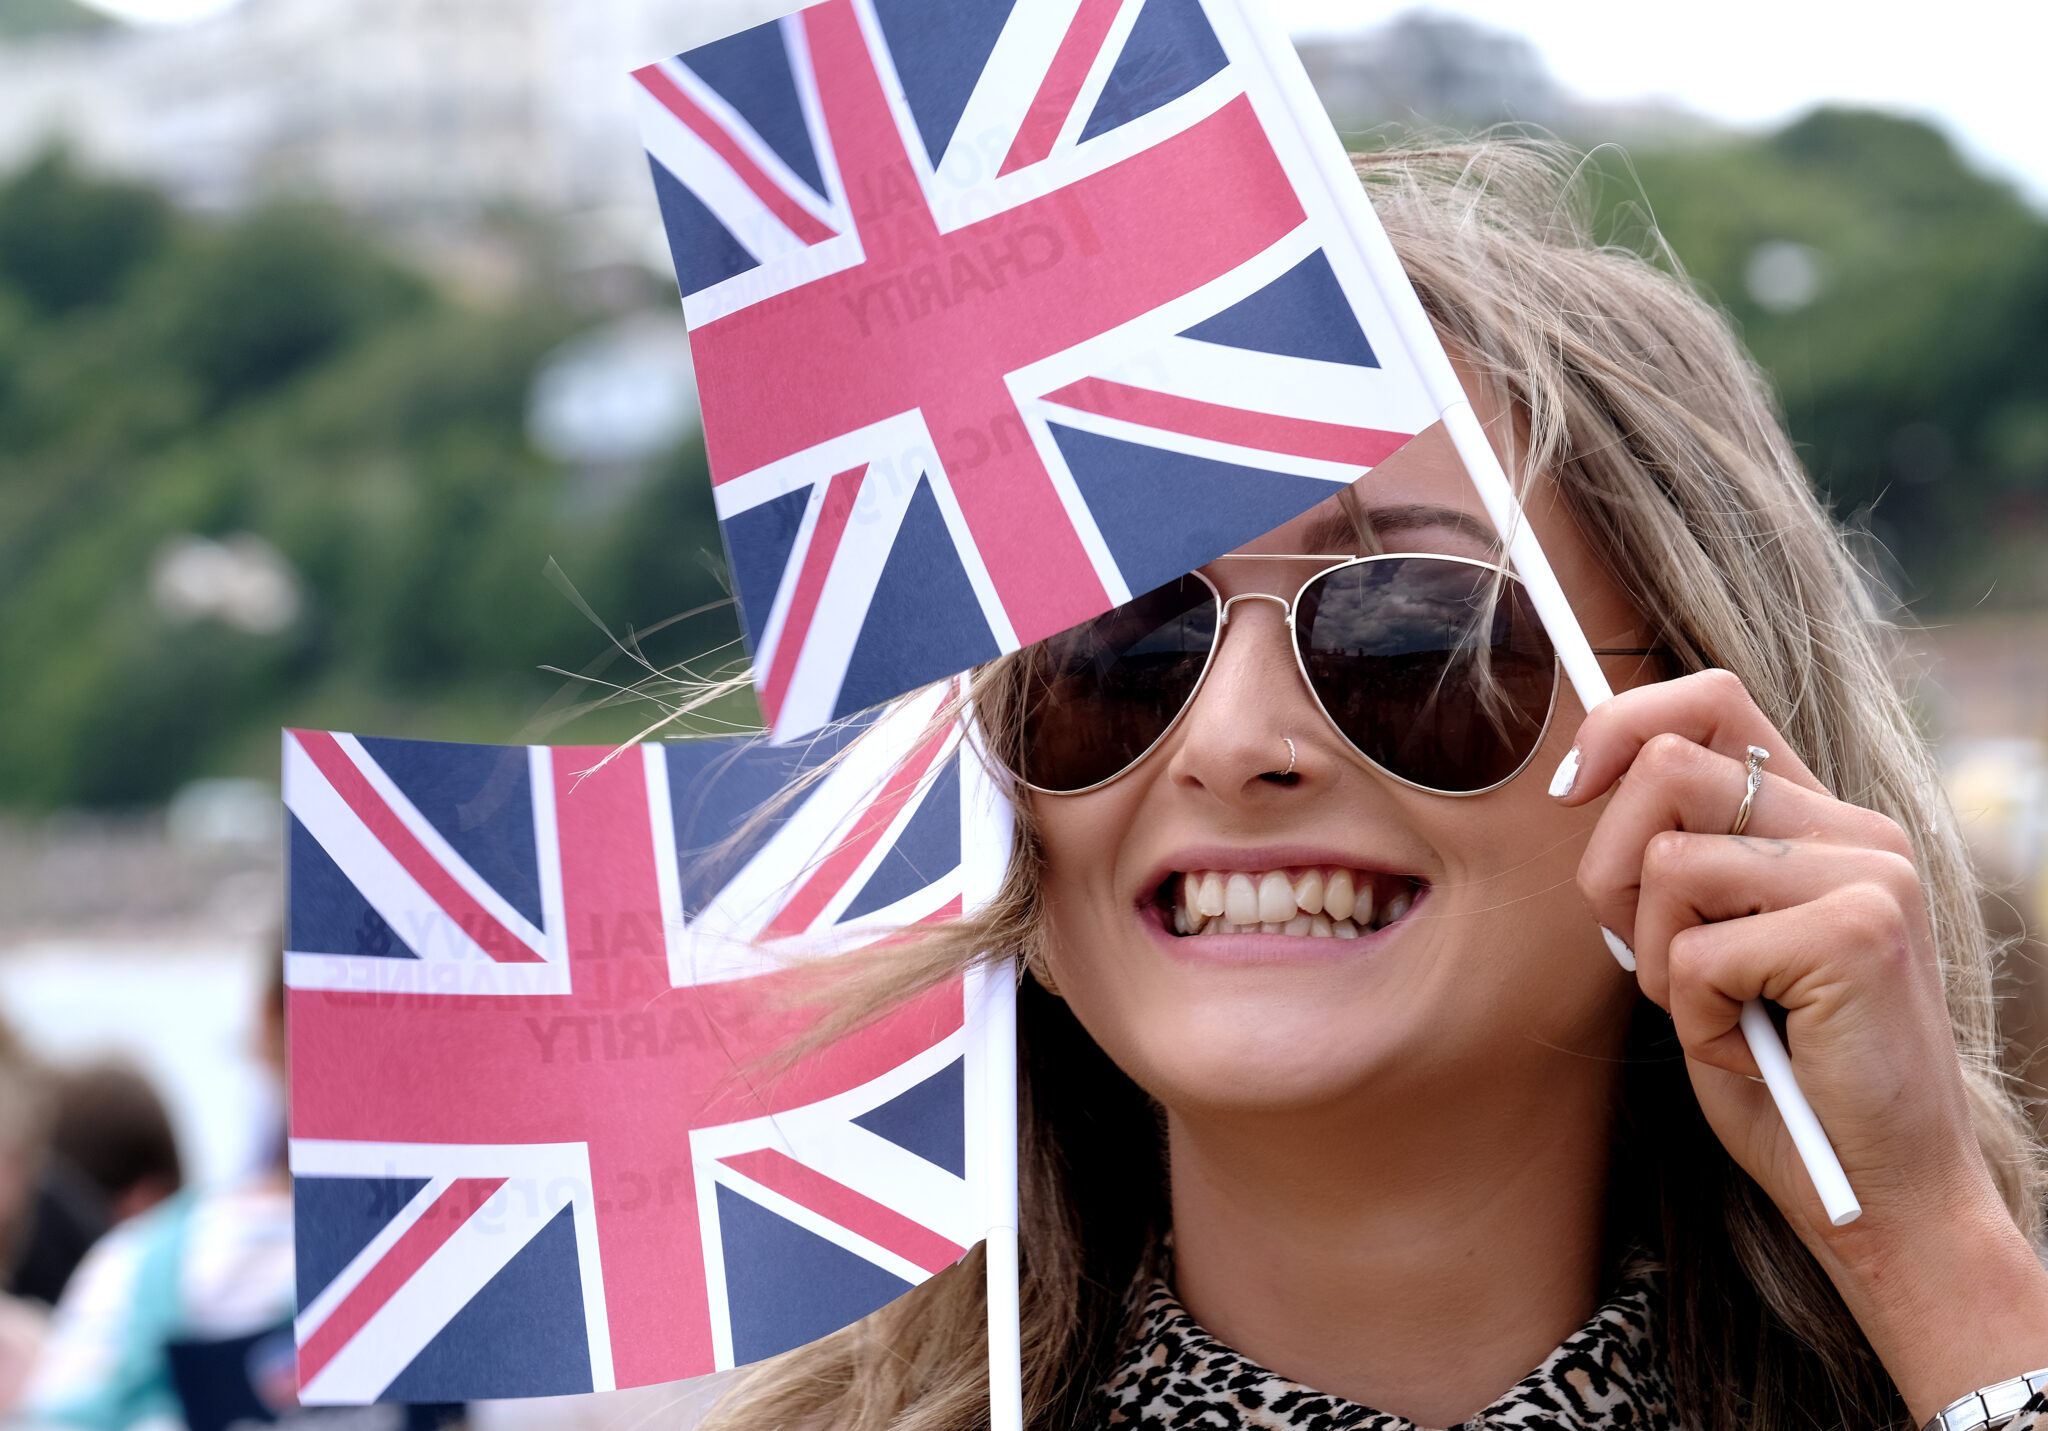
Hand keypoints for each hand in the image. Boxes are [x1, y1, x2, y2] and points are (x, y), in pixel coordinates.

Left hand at [1555, 669, 2047, 1421]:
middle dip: (1608, 868)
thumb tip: (1584, 779)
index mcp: (1822, 819)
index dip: (1621, 724)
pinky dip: (1694, 1015)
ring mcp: (1867, 873)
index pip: (1712, 699)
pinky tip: (1749, 1046)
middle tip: (1649, 958)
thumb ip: (1678, 860)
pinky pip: (1695, 949)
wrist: (1882, 1193)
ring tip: (1716, 1011)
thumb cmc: (1784, 1075)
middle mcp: (1857, 829)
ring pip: (1667, 860)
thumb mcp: (1714, 944)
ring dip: (1654, 957)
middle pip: (1666, 765)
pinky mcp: (1858, 932)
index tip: (1570, 788)